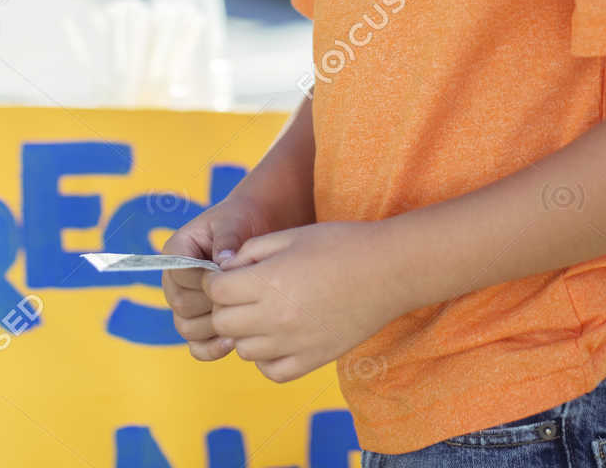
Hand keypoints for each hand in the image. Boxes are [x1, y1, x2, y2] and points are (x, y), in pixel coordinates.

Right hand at [159, 191, 283, 361]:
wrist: (255, 228)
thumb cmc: (242, 220)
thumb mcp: (234, 221)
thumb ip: (227, 238)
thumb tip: (223, 262)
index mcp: (176, 252)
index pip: (181, 274)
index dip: (206, 278)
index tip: (232, 273)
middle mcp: (174, 281)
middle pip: (182, 305)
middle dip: (214, 303)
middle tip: (243, 297)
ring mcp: (185, 303)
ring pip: (187, 328)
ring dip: (214, 327)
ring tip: (242, 318)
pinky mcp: (200, 321)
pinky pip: (196, 345)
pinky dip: (211, 348)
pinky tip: (234, 340)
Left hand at [205, 220, 406, 383]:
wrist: (389, 271)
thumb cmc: (341, 245)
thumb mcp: (292, 234)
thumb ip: (251, 251)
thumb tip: (225, 270)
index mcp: (269, 281)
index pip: (216, 292)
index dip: (216, 280)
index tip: (227, 275)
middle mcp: (276, 317)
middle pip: (223, 323)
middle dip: (225, 306)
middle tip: (243, 294)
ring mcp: (294, 343)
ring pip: (243, 350)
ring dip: (245, 332)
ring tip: (264, 313)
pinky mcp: (312, 360)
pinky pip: (271, 371)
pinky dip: (266, 358)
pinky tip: (278, 337)